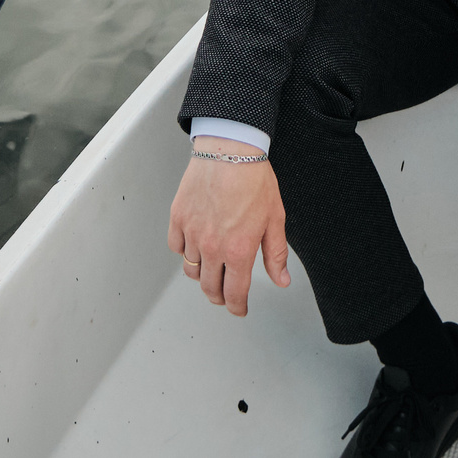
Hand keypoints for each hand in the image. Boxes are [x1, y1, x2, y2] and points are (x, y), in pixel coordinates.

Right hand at [167, 138, 289, 315]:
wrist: (230, 149)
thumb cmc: (254, 179)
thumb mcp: (275, 219)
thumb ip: (276, 254)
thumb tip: (281, 280)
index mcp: (239, 251)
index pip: (234, 294)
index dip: (237, 307)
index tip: (239, 309)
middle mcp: (212, 247)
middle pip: (209, 288)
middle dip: (219, 297)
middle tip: (226, 295)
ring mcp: (192, 233)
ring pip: (191, 270)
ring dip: (202, 276)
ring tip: (211, 270)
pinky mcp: (178, 218)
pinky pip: (176, 247)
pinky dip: (185, 252)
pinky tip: (194, 246)